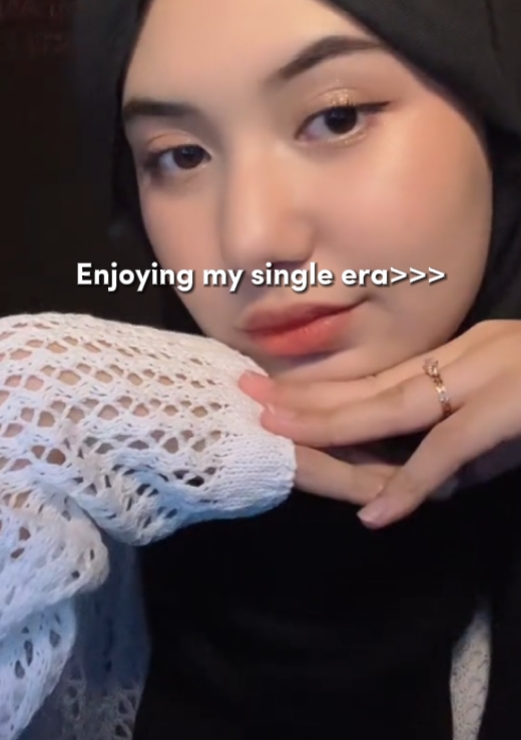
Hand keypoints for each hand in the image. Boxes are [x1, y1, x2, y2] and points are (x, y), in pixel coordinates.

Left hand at [239, 321, 520, 527]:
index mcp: (469, 351)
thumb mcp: (520, 397)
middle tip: (251, 396)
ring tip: (276, 431)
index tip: (282, 390)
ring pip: (393, 405)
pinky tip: (374, 514)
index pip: (385, 375)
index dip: (330, 385)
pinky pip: (449, 448)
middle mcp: (470, 356)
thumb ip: (480, 431)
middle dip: (310, 394)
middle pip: (374, 383)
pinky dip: (410, 482)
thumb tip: (446, 472)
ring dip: (331, 422)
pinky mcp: (509, 409)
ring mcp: (487, 380)